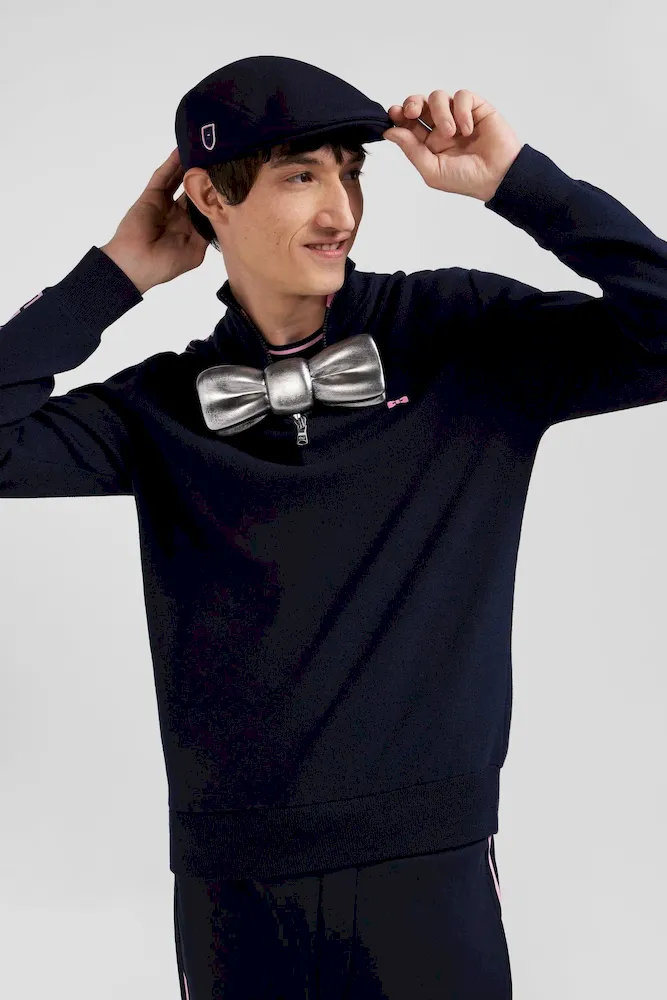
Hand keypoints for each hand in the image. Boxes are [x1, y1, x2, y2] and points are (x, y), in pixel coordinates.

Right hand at [100, 148, 207, 293]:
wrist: (135, 264)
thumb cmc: (164, 264)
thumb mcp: (195, 252)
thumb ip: (207, 233)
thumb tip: (221, 214)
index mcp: (190, 228)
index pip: (206, 206)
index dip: (216, 195)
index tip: (231, 181)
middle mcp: (179, 214)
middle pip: (194, 189)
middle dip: (205, 177)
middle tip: (219, 159)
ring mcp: (165, 203)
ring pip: (180, 179)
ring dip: (189, 166)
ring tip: (203, 150)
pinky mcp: (152, 195)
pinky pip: (163, 176)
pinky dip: (171, 163)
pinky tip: (181, 151)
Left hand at [383, 90, 522, 201]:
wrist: (498, 177)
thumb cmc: (466, 179)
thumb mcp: (432, 170)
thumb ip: (411, 150)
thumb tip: (390, 132)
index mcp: (428, 142)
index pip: (408, 122)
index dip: (399, 115)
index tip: (394, 114)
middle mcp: (440, 127)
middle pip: (420, 103)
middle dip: (412, 103)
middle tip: (412, 112)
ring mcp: (458, 115)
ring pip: (438, 97)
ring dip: (441, 112)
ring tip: (451, 132)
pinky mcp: (476, 107)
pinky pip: (462, 96)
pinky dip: (462, 110)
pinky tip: (467, 129)